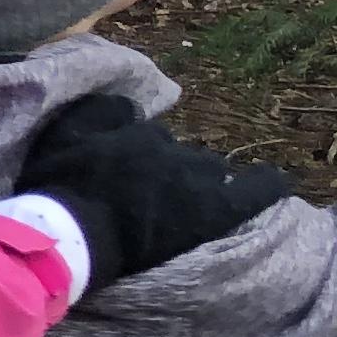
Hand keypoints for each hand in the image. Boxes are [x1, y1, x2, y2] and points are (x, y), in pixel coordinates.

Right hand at [12, 92, 293, 289]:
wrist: (72, 232)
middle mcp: (172, 150)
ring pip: (209, 169)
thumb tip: (125, 104)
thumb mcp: (61, 135)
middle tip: (146, 191)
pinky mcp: (214, 210)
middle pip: (179, 154)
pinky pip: (253, 192)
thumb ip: (97, 111)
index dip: (134, 155)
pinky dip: (265, 184)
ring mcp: (196, 180)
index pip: (147, 138)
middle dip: (168, 167)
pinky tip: (275, 181)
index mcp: (140, 134)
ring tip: (187, 197)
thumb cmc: (61, 188)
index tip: (119, 172)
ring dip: (198, 179)